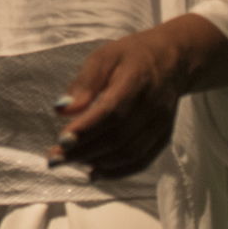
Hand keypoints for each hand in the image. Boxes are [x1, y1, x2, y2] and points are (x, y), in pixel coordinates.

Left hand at [49, 15, 227, 178]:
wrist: (172, 59)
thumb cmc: (131, 56)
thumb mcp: (103, 57)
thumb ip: (84, 84)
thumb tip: (61, 109)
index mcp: (137, 80)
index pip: (112, 112)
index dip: (87, 129)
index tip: (61, 140)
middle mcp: (153, 107)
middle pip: (118, 137)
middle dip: (84, 151)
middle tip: (54, 158)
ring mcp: (161, 125)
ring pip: (130, 153)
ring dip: (97, 163)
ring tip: (69, 162)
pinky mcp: (163, 137)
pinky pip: (142, 161)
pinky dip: (117, 171)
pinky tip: (93, 172)